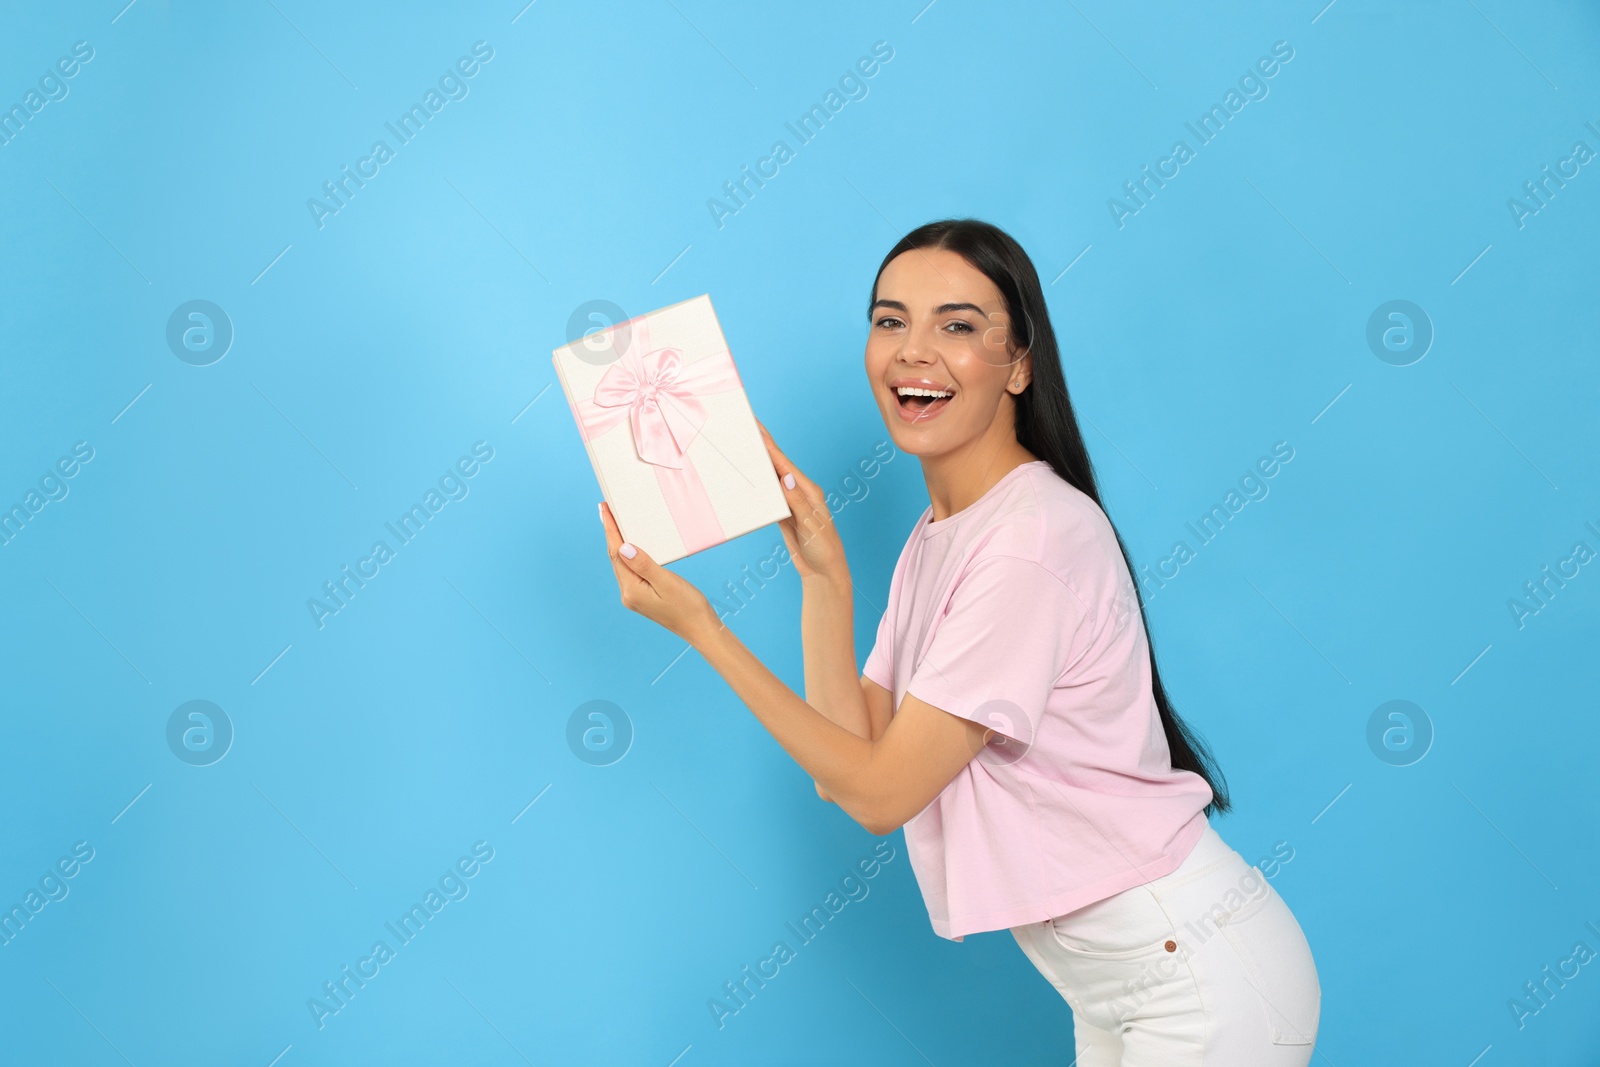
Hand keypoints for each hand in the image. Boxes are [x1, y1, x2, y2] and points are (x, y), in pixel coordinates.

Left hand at [598, 501, 718, 642]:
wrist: (700, 629)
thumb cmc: (689, 607)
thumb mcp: (667, 582)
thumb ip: (644, 565)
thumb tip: (623, 548)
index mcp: (631, 590)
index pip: (616, 553)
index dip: (610, 530)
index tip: (604, 509)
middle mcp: (628, 594)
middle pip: (615, 558)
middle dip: (611, 534)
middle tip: (606, 510)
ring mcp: (634, 597)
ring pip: (622, 564)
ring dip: (618, 543)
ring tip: (614, 523)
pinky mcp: (642, 597)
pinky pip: (631, 571)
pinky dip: (628, 555)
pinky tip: (630, 546)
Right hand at [758, 420, 849, 584]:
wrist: (823, 573)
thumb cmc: (824, 549)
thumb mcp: (811, 525)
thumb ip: (797, 502)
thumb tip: (786, 479)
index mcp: (808, 491)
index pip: (785, 465)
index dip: (770, 447)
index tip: (757, 430)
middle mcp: (799, 493)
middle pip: (777, 466)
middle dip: (762, 448)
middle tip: (746, 429)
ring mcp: (790, 503)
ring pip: (770, 479)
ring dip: (758, 465)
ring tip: (742, 448)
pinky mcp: (782, 515)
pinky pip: (768, 496)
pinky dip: (758, 485)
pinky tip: (748, 477)